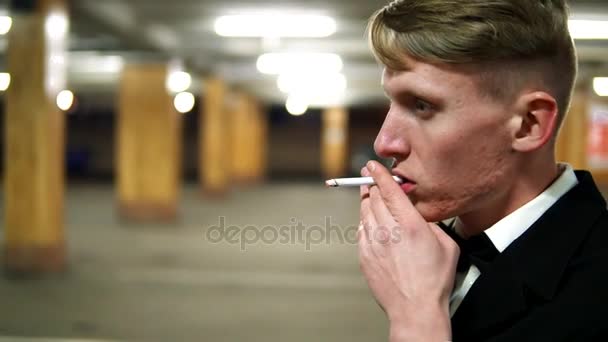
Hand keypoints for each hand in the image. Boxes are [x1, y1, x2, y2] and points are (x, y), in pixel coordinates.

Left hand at [358, 161, 458, 340]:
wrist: (415, 309)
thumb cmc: (435, 280)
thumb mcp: (446, 245)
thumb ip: (431, 224)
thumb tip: (419, 215)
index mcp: (410, 224)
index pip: (389, 190)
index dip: (379, 174)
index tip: (372, 165)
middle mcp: (388, 230)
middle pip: (373, 197)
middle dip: (371, 184)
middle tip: (369, 176)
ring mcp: (373, 243)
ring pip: (364, 212)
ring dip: (367, 201)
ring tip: (370, 196)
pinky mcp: (364, 255)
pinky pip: (361, 231)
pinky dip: (365, 222)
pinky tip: (371, 222)